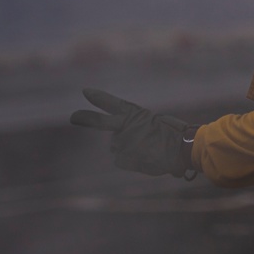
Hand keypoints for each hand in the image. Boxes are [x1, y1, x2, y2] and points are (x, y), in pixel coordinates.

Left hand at [70, 88, 194, 176]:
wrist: (180, 149)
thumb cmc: (174, 137)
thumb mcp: (156, 124)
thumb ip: (137, 128)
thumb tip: (124, 141)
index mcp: (135, 113)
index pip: (112, 103)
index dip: (98, 97)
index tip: (85, 91)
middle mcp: (125, 125)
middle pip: (101, 122)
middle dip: (85, 118)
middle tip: (72, 117)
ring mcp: (121, 141)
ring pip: (118, 147)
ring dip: (129, 150)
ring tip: (148, 151)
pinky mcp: (121, 157)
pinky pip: (122, 160)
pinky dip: (133, 162)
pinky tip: (146, 159)